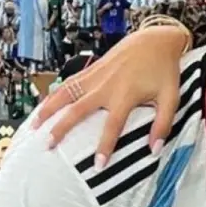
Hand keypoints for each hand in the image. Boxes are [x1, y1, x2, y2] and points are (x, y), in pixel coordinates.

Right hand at [32, 25, 189, 164]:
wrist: (155, 40)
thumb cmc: (164, 70)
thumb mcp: (171, 98)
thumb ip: (163, 125)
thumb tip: (154, 150)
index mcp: (125, 95)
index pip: (112, 126)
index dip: (105, 147)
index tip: (98, 166)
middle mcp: (105, 86)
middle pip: (77, 110)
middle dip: (61, 129)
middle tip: (48, 147)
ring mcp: (95, 76)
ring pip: (65, 94)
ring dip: (48, 110)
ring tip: (34, 128)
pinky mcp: (90, 69)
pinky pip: (67, 83)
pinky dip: (53, 95)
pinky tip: (43, 107)